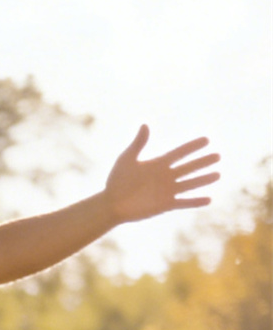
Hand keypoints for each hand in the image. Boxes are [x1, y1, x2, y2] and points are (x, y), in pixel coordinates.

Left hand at [104, 126, 219, 223]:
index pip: (179, 153)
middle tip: (218, 156)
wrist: (111, 204)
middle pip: (188, 167)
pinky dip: (195, 201)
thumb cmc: (116, 180)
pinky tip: (209, 199)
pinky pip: (184, 203)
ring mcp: (167, 191)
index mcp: (158, 164)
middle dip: (203, 162)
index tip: (206, 140)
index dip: (192, 147)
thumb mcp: (126, 160)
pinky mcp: (165, 205)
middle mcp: (166, 176)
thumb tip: (145, 124)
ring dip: (203, 180)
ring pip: (190, 184)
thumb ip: (138, 143)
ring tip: (217, 174)